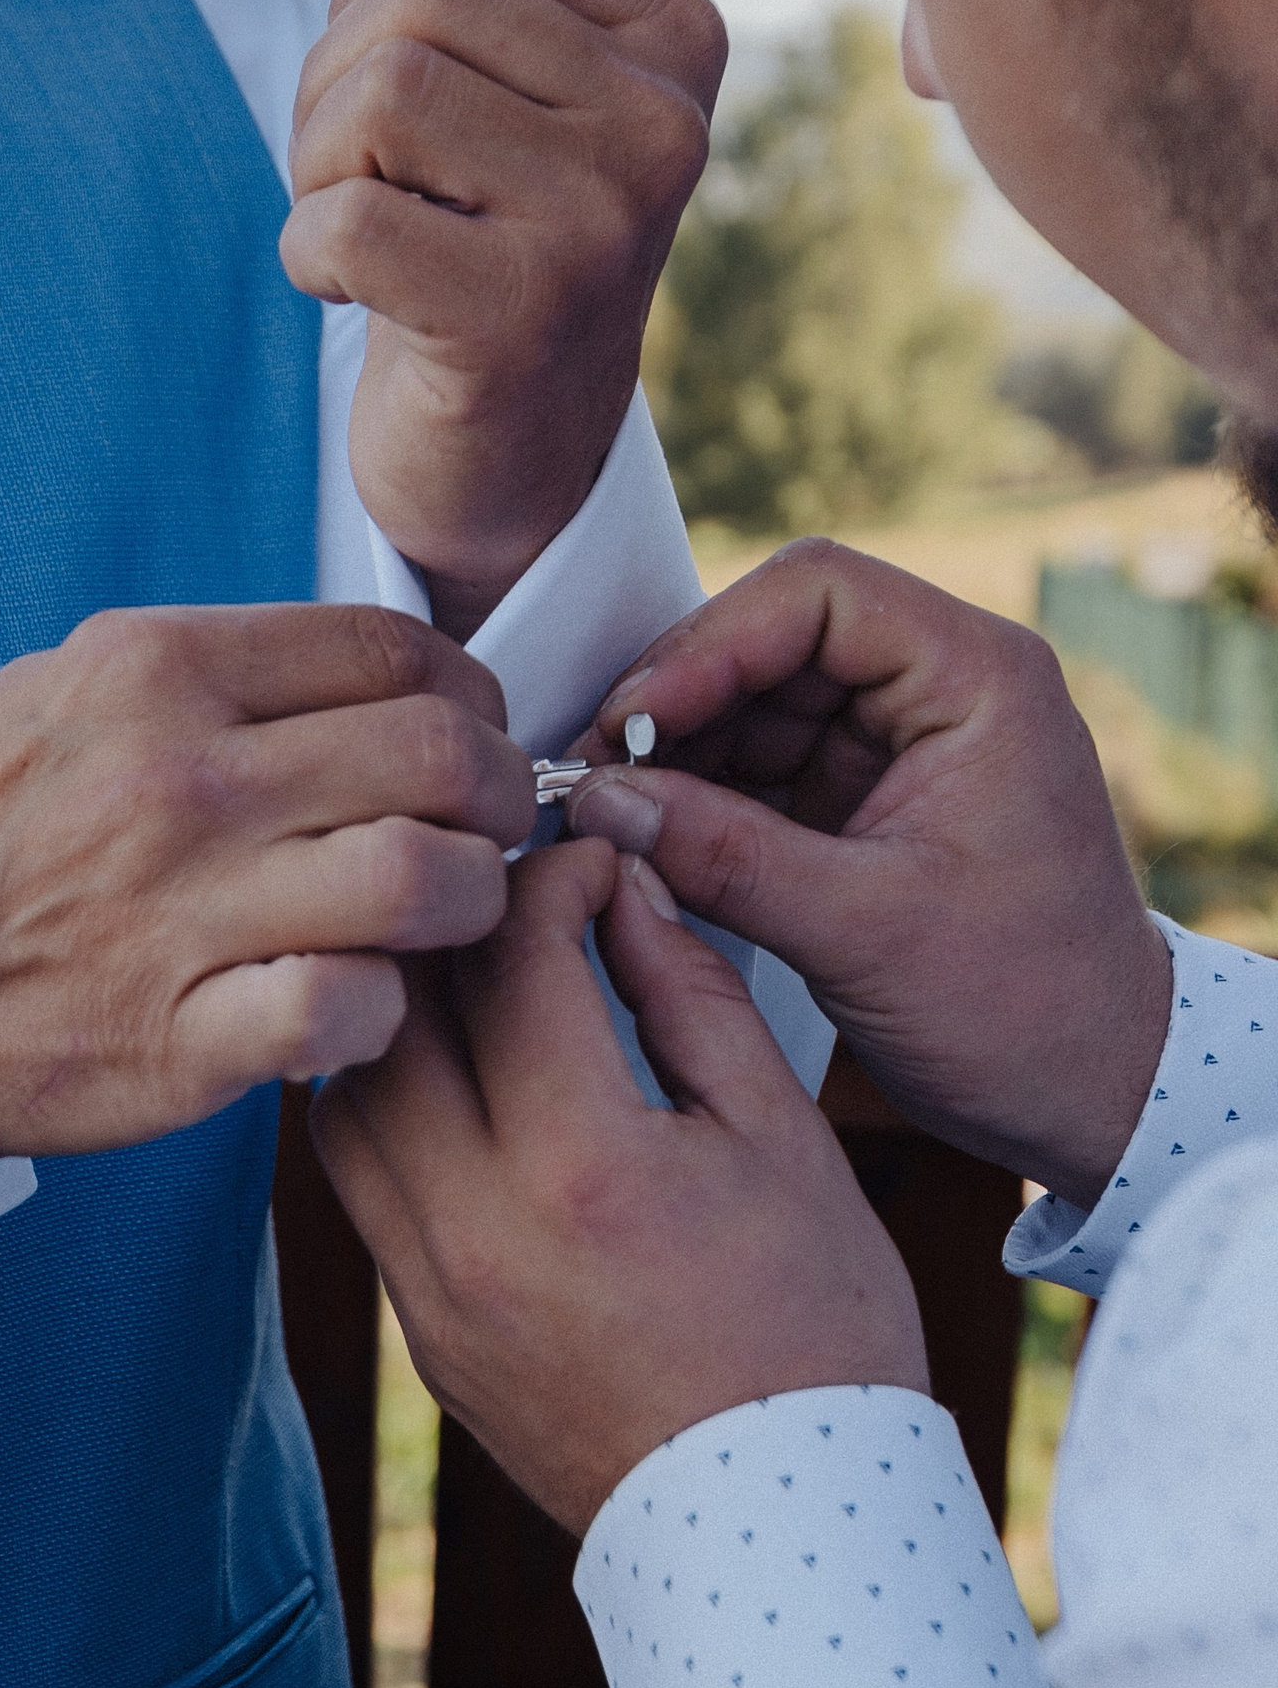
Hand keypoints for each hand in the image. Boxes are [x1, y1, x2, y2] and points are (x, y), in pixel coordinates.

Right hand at [0, 602, 534, 1159]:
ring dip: (470, 905)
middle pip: (440, 755)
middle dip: (504, 797)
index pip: (393, 650)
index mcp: (154, 671)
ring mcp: (177, 911)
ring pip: (423, 879)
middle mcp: (176, 778)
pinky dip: (384, 1013)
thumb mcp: (67, 694)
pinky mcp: (177, 1039)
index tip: (470, 742)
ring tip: (445, 921)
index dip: (470, 698)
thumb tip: (370, 676)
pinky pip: (350, 1009)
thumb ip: (216, 677)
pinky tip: (360, 1007)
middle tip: (491, 833)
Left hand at [281, 0, 726, 641]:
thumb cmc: (503, 239)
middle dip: (339, 85)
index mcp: (680, 36)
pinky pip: (343, 223)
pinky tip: (359, 297)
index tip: (400, 97)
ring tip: (365, 231)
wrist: (514, 451)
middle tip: (361, 177)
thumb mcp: (532, 77)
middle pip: (420, 2)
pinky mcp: (526, 318)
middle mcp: (667, 123)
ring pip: (376, 103)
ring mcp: (608, 224)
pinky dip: (310, 256)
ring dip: (318, 171)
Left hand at [313, 843, 924, 1536]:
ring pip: (346, 1102)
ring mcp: (430, 1291)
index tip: (590, 863)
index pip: (511, 958)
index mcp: (581, 1167)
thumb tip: (624, 898)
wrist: (781, 1531)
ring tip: (479, 995)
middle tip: (513, 902)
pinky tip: (466, 1095)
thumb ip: (691, 1000)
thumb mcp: (782, 1141)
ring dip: (401, 1025)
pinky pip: (362, 1190)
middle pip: (399, 1014)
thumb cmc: (813, 1335)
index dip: (550, 878)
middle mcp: (474, 1227)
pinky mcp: (420, 1334)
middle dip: (452, 929)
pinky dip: (394, 1117)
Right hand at [565, 540, 1172, 1207]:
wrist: (1094, 1091)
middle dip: (677, 699)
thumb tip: (601, 801)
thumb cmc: (1025, 1008)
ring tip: (605, 811)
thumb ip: (727, 857)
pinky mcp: (863, 799)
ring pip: (753, 701)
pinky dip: (697, 796)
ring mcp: (897, 742)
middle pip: (772, 639)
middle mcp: (940, 687)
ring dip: (676, 750)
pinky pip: (758, 767)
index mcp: (978, 680)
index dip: (710, 645)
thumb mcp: (865, 933)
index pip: (819, 596)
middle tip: (593, 773)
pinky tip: (644, 835)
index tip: (634, 720)